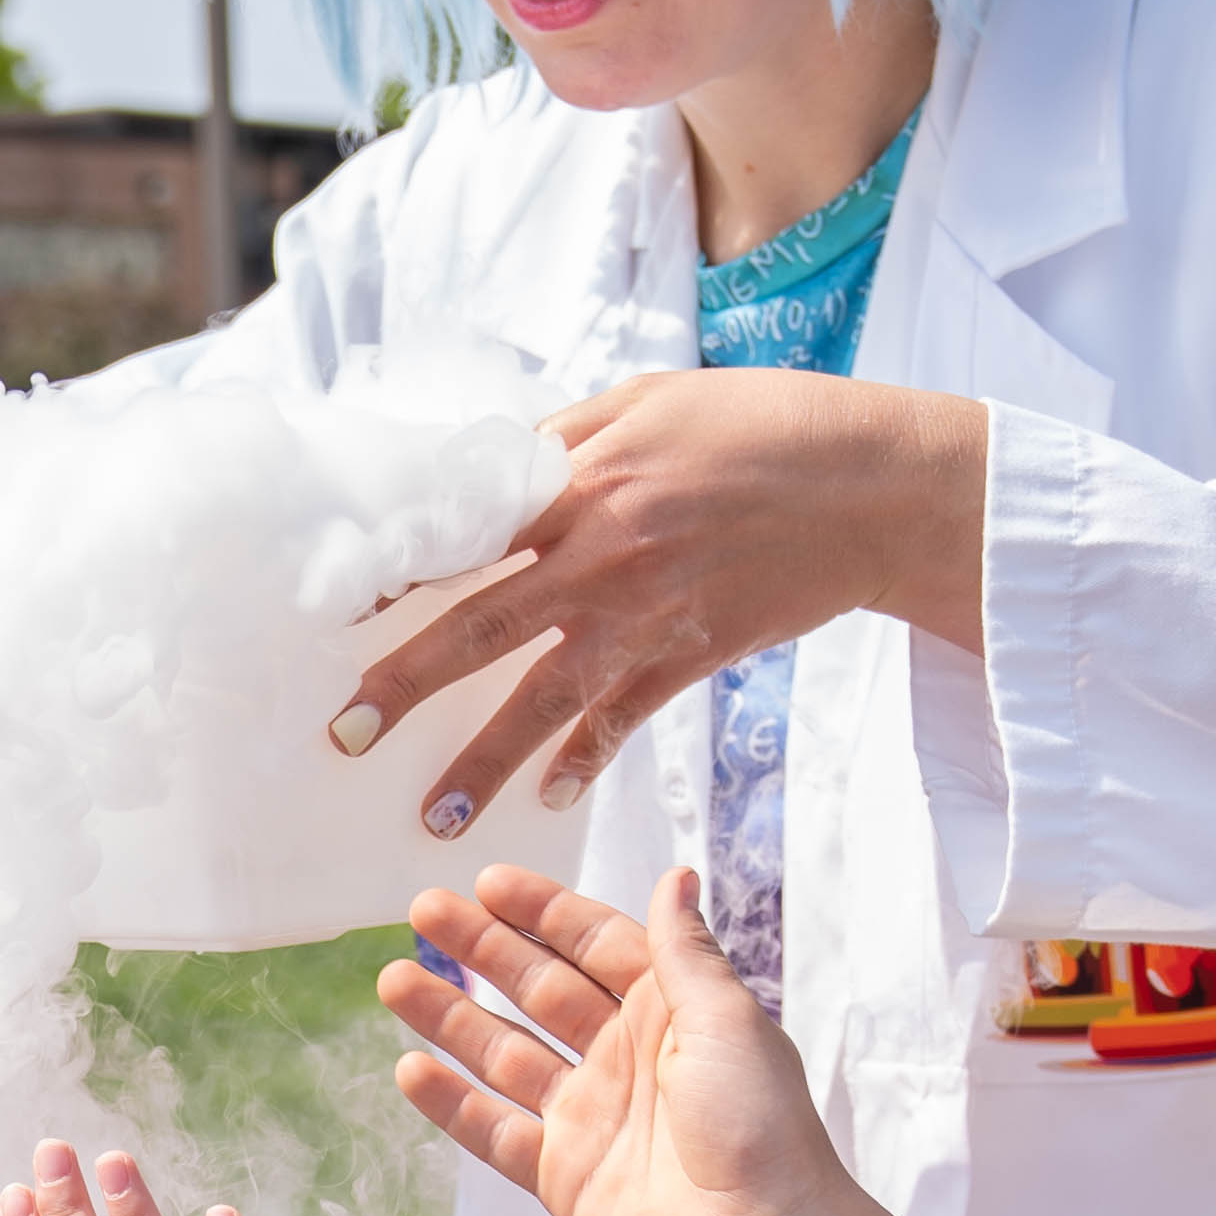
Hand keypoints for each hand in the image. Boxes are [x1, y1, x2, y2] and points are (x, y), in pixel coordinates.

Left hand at [326, 371, 988, 833]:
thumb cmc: (764, 424)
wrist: (876, 486)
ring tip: (435, 814)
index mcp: (581, 480)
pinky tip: (549, 795)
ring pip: (546, 699)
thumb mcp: (650, 401)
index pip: (463, 535)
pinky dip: (586, 758)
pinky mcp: (693, 652)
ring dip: (486, 762)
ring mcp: (648, 613)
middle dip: (405, 687)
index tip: (339, 615)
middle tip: (345, 735)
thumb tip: (490, 467)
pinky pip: (623, 717)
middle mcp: (602, 554)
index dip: (396, 577)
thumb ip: (564, 439)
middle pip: (481, 629)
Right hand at [382, 863, 907, 1215]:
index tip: (486, 882)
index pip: (594, 946)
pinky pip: (493, 1130)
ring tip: (396, 980)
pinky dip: (451, 1102)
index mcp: (667, 1011)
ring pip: (503, 1054)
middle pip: (537, 990)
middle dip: (481, 950)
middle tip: (424, 912)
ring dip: (450, 1018)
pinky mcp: (562, 1174)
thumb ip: (683, 950)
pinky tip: (409, 1069)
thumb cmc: (759, 1123)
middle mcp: (622, 1056)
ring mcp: (587, 1115)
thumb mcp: (727, 1019)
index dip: (542, 913)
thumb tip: (675, 876)